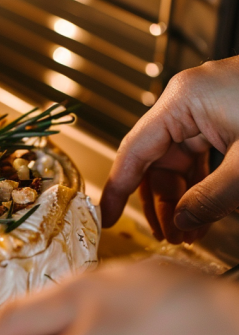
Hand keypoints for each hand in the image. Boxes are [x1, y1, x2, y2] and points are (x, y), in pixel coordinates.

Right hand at [100, 57, 238, 243]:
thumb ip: (207, 200)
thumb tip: (182, 222)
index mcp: (184, 100)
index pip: (134, 151)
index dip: (118, 190)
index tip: (106, 217)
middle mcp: (190, 99)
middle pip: (157, 159)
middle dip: (162, 202)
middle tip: (169, 235)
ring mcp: (210, 106)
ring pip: (180, 160)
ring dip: (184, 197)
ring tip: (191, 230)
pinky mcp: (228, 115)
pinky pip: (203, 154)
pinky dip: (203, 183)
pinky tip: (208, 210)